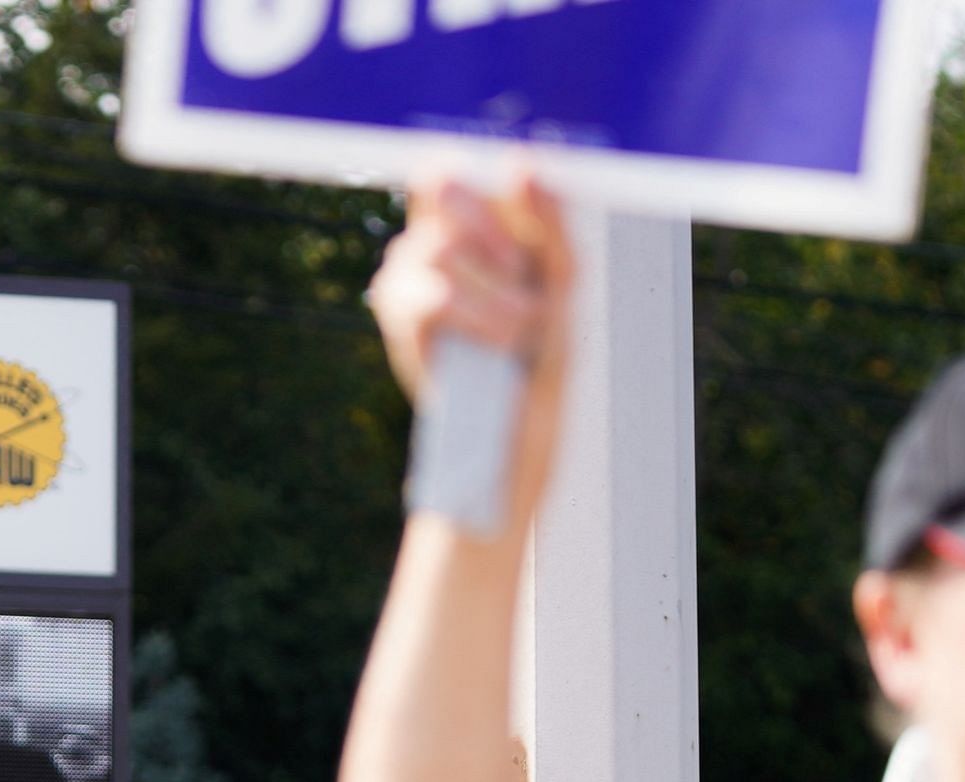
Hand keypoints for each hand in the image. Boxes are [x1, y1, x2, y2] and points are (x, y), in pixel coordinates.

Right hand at [369, 172, 573, 529]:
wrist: (519, 439)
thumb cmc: (543, 358)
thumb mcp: (562, 281)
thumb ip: (548, 219)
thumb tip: (521, 160)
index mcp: (467, 227)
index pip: (455, 167)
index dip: (485, 177)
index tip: (524, 213)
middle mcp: (428, 246)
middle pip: (444, 187)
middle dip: (501, 234)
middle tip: (530, 285)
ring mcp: (407, 283)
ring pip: (441, 245)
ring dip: (498, 285)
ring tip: (525, 328)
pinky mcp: (402, 327)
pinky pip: (430, 294)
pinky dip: (477, 314)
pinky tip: (503, 339)